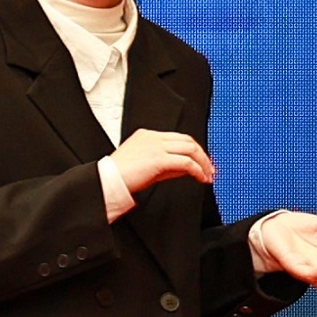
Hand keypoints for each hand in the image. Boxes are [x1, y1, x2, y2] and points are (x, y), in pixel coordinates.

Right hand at [100, 128, 215, 219]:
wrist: (107, 180)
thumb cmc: (120, 175)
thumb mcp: (145, 165)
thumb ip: (165, 163)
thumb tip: (186, 168)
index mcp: (148, 135)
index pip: (178, 138)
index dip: (193, 149)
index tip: (201, 162)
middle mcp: (153, 137)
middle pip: (187, 140)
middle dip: (202, 155)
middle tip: (209, 169)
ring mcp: (156, 146)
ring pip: (190, 149)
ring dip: (203, 163)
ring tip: (208, 175)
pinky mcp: (158, 159)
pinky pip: (185, 162)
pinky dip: (197, 170)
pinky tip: (200, 178)